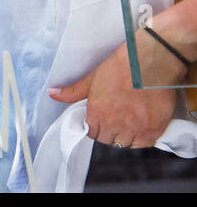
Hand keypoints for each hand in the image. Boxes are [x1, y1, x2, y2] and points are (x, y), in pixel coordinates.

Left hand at [48, 29, 185, 148]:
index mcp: (98, 112)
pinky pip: (143, 144)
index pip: (91, 133)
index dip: (94, 128)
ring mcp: (135, 128)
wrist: (149, 62)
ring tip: (125, 125)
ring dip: (123, 138)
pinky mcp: (154, 129)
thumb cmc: (120, 66)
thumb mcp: (92, 77)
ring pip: (124, 144)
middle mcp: (115, 123)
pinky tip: (139, 129)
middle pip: (107, 141)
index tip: (99, 122)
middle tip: (112, 123)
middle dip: (107, 134)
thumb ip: (72, 91)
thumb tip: (51, 93)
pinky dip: (140, 140)